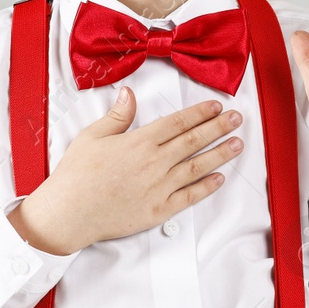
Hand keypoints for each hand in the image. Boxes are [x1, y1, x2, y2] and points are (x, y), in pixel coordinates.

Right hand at [7, 91, 246, 255]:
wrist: (70, 212)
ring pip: (197, 167)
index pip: (177, 122)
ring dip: (220, 154)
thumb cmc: (77, 174)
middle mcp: (154, 162)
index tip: (216, 106)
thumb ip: (117, 115)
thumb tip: (130, 94)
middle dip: (218, 128)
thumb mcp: (92, 136)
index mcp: (139, 141)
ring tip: (238, 144)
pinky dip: (206, 187)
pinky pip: (189, 196)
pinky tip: (219, 178)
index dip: (199, 113)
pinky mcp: (159, 209)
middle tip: (237, 119)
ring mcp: (159, 187)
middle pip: (193, 141)